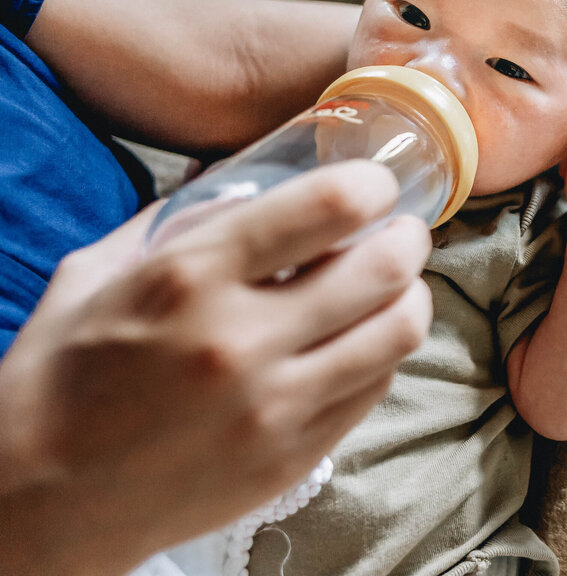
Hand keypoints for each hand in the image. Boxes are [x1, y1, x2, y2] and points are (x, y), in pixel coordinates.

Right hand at [0, 161, 431, 575]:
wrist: (42, 499)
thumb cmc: (64, 376)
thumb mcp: (98, 273)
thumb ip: (177, 221)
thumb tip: (251, 179)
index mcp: (190, 278)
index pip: (327, 208)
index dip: (371, 184)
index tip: (375, 185)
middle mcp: (241, 341)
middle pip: (383, 270)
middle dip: (408, 238)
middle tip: (402, 233)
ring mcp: (274, 407)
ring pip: (398, 332)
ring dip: (411, 296)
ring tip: (398, 285)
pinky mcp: (293, 456)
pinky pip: (376, 387)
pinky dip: (384, 352)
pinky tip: (364, 339)